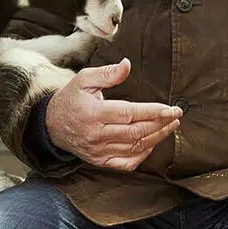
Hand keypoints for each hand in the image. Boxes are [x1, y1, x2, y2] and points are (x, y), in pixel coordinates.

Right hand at [45, 58, 182, 170]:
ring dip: (157, 137)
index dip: (152, 112)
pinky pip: (127, 163)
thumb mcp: (83, 79)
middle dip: (160, 124)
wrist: (51, 125)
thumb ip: (107, 73)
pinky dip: (143, 154)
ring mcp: (99, 151)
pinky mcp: (101, 161)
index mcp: (93, 113)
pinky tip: (153, 142)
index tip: (171, 109)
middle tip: (176, 115)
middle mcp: (97, 135)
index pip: (128, 114)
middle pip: (136, 132)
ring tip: (171, 126)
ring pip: (135, 147)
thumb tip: (127, 65)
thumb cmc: (71, 99)